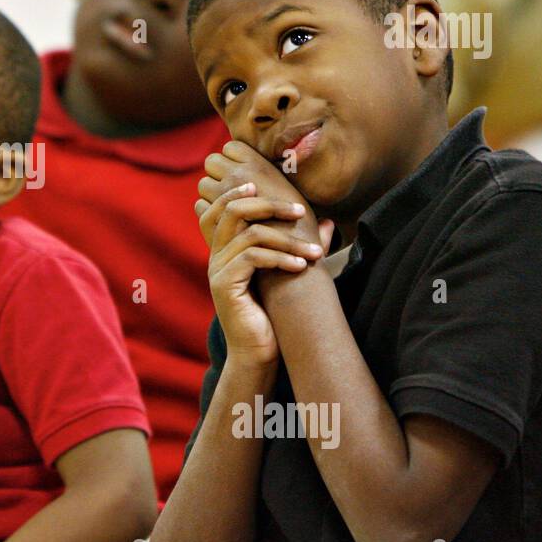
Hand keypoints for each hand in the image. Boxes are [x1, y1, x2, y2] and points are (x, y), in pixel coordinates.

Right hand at [196, 181, 323, 366]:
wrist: (258, 355)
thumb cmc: (274, 317)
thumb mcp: (287, 274)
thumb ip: (299, 246)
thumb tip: (325, 222)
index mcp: (225, 251)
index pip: (222, 208)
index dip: (239, 192)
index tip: (265, 186)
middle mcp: (216, 257)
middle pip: (233, 211)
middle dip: (268, 205)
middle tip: (299, 211)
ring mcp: (217, 271)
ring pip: (250, 235)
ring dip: (288, 239)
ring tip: (316, 254)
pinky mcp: (224, 286)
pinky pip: (252, 257)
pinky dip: (280, 258)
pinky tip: (302, 267)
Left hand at [199, 140, 321, 246]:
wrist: (289, 259)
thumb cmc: (300, 230)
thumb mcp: (294, 197)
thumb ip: (279, 183)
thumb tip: (294, 164)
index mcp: (258, 164)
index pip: (231, 147)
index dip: (233, 159)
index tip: (241, 173)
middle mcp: (237, 175)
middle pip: (212, 162)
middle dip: (218, 173)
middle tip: (229, 188)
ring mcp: (222, 196)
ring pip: (203, 184)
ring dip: (211, 193)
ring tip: (226, 206)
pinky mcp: (212, 218)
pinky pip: (200, 206)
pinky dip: (208, 212)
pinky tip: (221, 222)